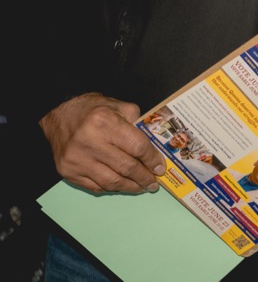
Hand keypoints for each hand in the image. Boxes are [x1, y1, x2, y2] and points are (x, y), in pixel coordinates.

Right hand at [39, 93, 163, 193]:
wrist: (58, 113)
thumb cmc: (92, 109)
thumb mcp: (119, 107)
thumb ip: (138, 124)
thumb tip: (154, 148)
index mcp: (106, 123)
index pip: (137, 147)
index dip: (152, 160)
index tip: (161, 167)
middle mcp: (90, 143)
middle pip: (126, 167)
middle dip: (144, 177)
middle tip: (154, 182)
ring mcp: (77, 160)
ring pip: (111, 181)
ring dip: (130, 187)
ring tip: (142, 187)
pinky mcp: (67, 172)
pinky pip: (95, 186)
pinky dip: (112, 188)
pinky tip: (122, 186)